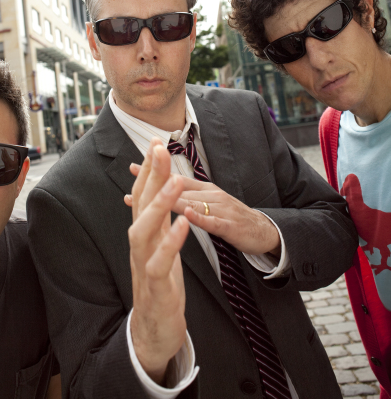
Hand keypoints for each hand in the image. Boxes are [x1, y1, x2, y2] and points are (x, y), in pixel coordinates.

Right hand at [126, 139, 189, 384]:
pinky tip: (182, 223)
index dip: (149, 169)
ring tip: (172, 180)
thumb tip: (162, 194)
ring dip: (158, 204)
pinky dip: (171, 242)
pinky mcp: (155, 286)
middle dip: (150, 175)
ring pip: (144, 230)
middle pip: (141, 204)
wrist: (154, 331)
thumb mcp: (161, 248)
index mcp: (145, 234)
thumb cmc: (160, 287)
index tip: (156, 142)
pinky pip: (159, 262)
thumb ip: (161, 223)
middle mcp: (140, 245)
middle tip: (158, 147)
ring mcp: (144, 265)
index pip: (144, 195)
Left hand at [127, 167, 279, 257]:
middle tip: (134, 179)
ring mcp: (222, 208)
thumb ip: (187, 198)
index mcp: (205, 190)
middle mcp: (212, 194)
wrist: (265, 232)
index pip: (176, 178)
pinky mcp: (231, 225)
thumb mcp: (209, 205)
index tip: (133, 167)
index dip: (155, 172)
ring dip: (172, 197)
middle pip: (181, 186)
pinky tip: (186, 215)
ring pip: (194, 201)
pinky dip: (200, 217)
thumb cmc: (233, 218)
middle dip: (156, 182)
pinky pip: (214, 221)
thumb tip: (163, 190)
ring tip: (151, 195)